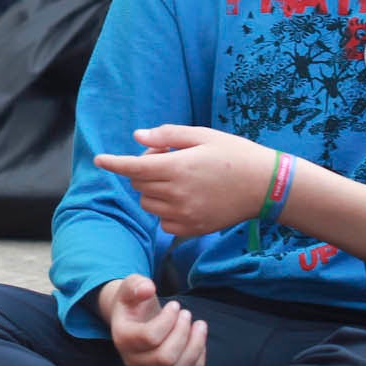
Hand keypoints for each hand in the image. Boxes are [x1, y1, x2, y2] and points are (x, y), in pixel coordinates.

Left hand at [94, 125, 276, 238]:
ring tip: (177, 178)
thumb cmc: (234, 154)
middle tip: (167, 159)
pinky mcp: (193, 229)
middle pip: (139, 185)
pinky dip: (165, 210)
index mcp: (178, 167)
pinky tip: (183, 198)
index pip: (134, 168)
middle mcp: (178, 194)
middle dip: (144, 171)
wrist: (265, 186)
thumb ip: (166, 136)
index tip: (100, 160)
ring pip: (149, 204)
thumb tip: (136, 137)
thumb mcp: (202, 136)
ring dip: (152, 191)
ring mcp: (185, 214)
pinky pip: (164, 222)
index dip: (114, 163)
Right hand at [100, 276, 206, 365]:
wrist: (134, 321)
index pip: (150, 337)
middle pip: (165, 358)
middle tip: (187, 314)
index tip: (175, 305)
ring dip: (195, 344)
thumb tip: (148, 288)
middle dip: (182, 333)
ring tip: (199, 324)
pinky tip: (198, 337)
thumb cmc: (134, 303)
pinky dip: (199, 354)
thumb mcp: (130, 288)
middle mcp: (134, 360)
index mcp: (122, 338)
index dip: (168, 320)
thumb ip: (136, 284)